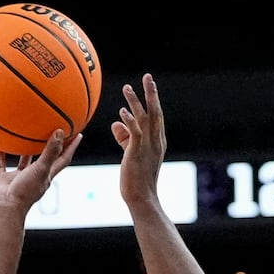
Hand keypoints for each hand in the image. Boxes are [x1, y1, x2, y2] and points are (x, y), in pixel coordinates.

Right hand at [0, 131, 80, 211]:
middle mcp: (35, 176)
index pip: (63, 159)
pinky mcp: (5, 180)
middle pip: (45, 158)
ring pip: (24, 161)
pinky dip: (1, 156)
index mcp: (47, 175)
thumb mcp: (41, 169)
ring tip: (26, 136)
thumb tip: (59, 132)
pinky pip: (3, 165)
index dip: (71, 147)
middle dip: (50, 146)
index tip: (78, 134)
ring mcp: (20, 178)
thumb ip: (50, 152)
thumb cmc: (25, 191)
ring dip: (25, 150)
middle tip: (54, 131)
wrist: (5, 207)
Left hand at [112, 73, 166, 205]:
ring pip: (144, 119)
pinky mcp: (137, 153)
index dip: (153, 100)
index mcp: (157, 141)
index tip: (149, 85)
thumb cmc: (136, 178)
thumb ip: (124, 137)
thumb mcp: (130, 153)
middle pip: (155, 112)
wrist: (142, 197)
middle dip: (151, 93)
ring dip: (135, 102)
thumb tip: (116, 121)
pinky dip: (129, 121)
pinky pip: (135, 133)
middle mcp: (156, 141)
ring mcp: (148, 147)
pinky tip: (122, 111)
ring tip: (127, 88)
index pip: (156, 116)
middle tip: (147, 76)